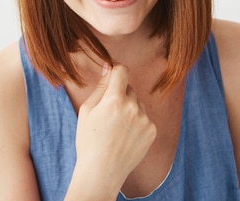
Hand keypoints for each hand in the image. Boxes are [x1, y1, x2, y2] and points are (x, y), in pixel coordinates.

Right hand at [69, 64, 156, 198]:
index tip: (112, 78)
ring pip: (138, 103)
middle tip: (108, 115)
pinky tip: (126, 136)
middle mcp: (133, 107)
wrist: (102, 171)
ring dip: (129, 109)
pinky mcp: (152, 131)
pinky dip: (137, 123)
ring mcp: (145, 119)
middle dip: (120, 95)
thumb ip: (101, 86)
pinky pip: (144, 117)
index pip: (122, 71)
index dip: (116, 72)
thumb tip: (109, 67)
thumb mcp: (87, 110)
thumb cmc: (89, 141)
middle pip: (129, 88)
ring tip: (116, 129)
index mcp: (114, 99)